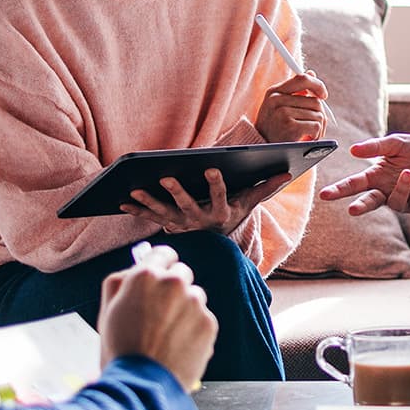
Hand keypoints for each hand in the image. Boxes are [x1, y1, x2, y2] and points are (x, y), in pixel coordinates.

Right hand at [98, 244, 217, 392]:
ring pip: (194, 297)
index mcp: (145, 275)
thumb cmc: (120, 350)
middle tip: (159, 314)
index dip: (160, 266)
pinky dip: (194, 329)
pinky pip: (203, 318)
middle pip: (181, 274)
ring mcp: (194, 302)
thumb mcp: (108, 310)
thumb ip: (122, 281)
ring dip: (184, 310)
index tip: (160, 275)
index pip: (163, 254)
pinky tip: (177, 346)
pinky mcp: (208, 322)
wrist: (140, 387)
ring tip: (166, 336)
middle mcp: (173, 282)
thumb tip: (138, 266)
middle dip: (173, 289)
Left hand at [121, 170, 291, 235]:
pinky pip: (150, 218)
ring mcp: (182, 225)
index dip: (217, 184)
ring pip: (164, 213)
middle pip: (188, 206)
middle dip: (176, 192)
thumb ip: (265, 187)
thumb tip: (288, 173)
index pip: (220, 197)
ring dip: (148, 202)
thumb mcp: (250, 202)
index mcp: (221, 213)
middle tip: (165, 176)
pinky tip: (122, 202)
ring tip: (133, 189)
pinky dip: (136, 210)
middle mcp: (200, 221)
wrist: (217, 241)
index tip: (213, 167)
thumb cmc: (233, 212)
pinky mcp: (168, 225)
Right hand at [255, 72, 329, 141]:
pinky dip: (316, 135)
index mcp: (274, 92)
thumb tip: (311, 73)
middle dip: (319, 115)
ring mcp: (282, 112)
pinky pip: (316, 126)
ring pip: (318, 114)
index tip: (324, 95)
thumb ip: (294, 91)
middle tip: (314, 127)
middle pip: (315, 101)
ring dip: (318, 128)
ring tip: (308, 135)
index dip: (317, 85)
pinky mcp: (289, 126)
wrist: (260, 151)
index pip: (302, 79)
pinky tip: (307, 139)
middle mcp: (276, 100)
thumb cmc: (272, 129)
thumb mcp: (278, 106)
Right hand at [318, 134, 409, 215]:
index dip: (339, 190)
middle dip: (360, 206)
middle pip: (370, 202)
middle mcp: (388, 191)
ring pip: (396, 202)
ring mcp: (405, 202)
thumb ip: (377, 146)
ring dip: (402, 186)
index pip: (355, 185)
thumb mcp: (398, 143)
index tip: (325, 195)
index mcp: (377, 177)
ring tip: (407, 172)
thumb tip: (353, 150)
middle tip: (352, 209)